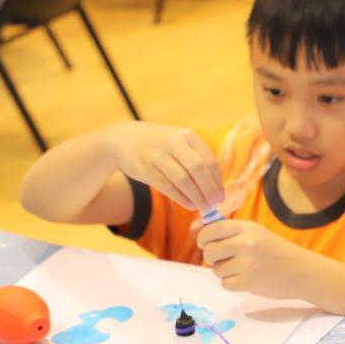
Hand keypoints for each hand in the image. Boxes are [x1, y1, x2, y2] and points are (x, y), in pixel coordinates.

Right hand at [108, 122, 223, 211]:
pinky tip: (189, 205)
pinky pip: (167, 186)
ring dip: (196, 197)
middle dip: (209, 190)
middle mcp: (174, 143)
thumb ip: (197, 159)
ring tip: (203, 208)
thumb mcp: (180, 142)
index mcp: (188, 136)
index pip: (209, 161)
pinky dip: (181, 198)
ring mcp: (158, 155)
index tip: (221, 197)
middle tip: (214, 204)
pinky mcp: (145, 168)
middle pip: (198, 169)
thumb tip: (216, 189)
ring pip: (183, 179)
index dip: (217, 181)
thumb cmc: (160, 145)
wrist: (123, 138)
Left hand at [197, 220, 313, 299]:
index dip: (204, 238)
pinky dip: (233, 283)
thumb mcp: (258, 234)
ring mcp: (247, 263)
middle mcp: (246, 243)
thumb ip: (234, 234)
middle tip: (222, 260)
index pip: (213, 229)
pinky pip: (225, 284)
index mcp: (248, 228)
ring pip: (217, 270)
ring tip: (244, 269)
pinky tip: (247, 279)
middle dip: (211, 258)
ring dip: (225, 272)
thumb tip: (205, 238)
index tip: (205, 244)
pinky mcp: (249, 282)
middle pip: (210, 251)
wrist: (303, 271)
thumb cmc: (277, 252)